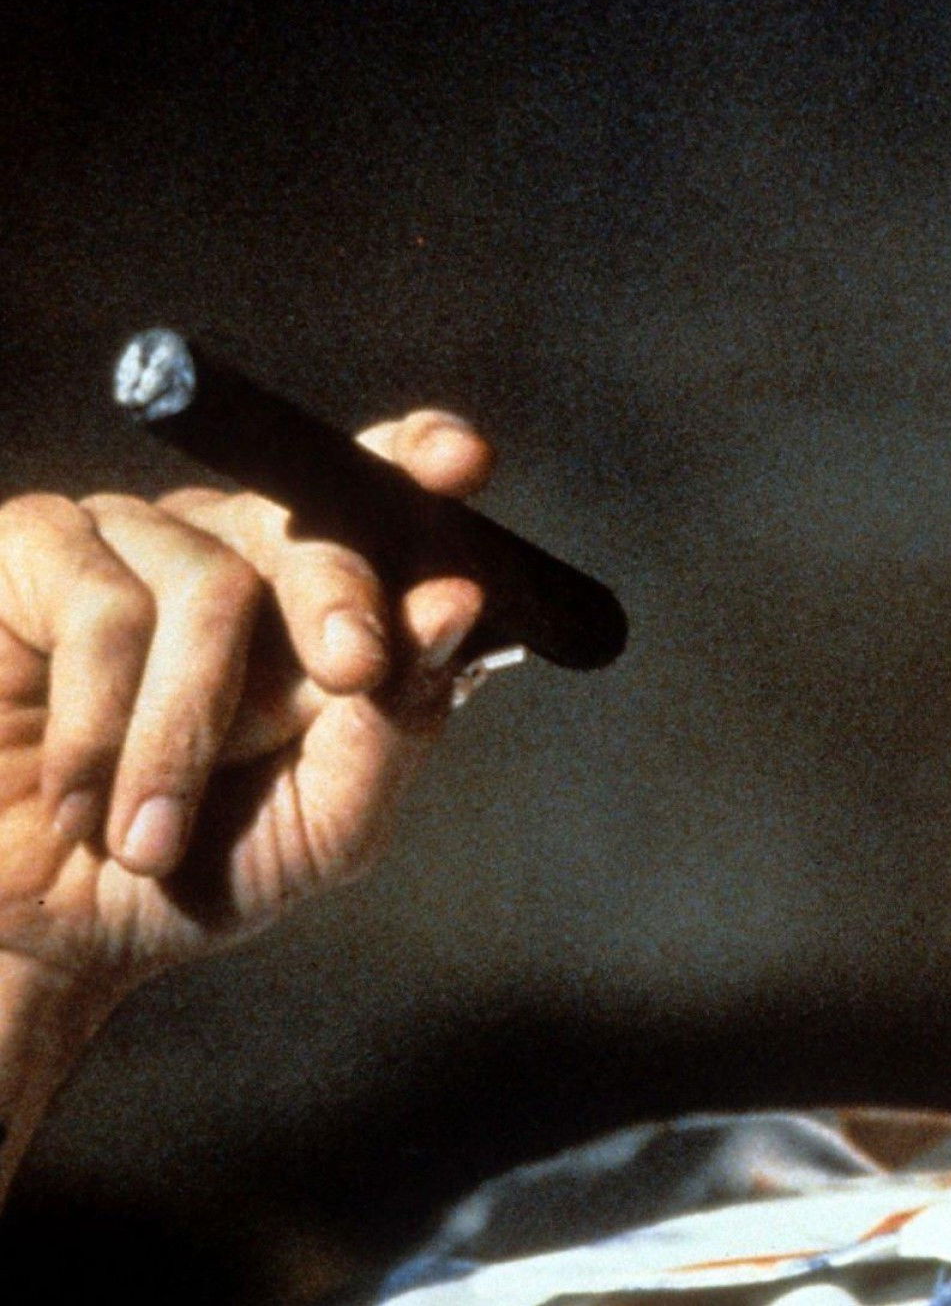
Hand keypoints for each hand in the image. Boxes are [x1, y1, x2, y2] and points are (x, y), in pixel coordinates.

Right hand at [0, 411, 492, 1000]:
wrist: (41, 935)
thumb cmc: (189, 872)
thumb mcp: (325, 821)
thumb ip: (398, 721)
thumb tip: (453, 608)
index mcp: (311, 602)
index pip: (370, 497)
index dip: (414, 460)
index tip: (462, 461)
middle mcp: (226, 550)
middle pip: (311, 525)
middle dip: (344, 598)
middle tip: (353, 671)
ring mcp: (127, 542)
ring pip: (211, 584)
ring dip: (187, 736)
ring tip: (150, 839)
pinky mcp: (30, 551)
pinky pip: (101, 607)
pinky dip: (103, 727)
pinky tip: (80, 803)